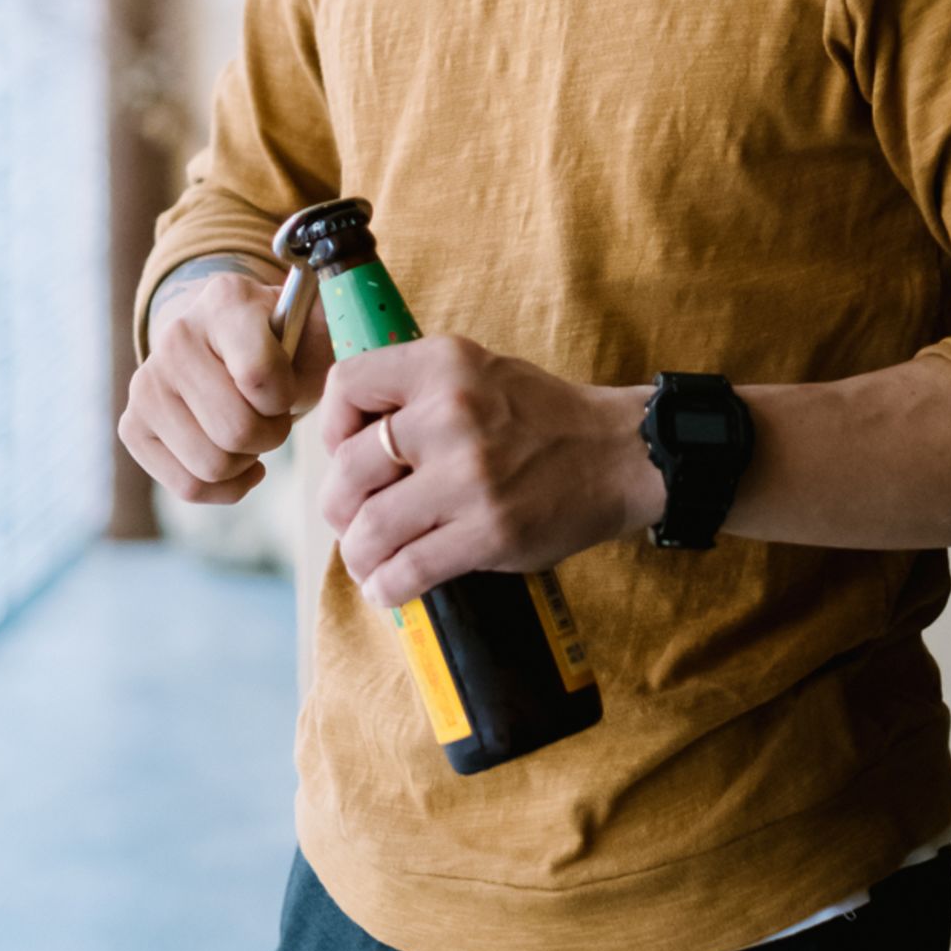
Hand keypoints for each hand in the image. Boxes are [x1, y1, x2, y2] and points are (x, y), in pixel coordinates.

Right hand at [119, 269, 333, 504]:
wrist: (234, 351)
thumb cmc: (290, 344)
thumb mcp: (318, 325)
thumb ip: (341, 321)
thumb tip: (356, 320)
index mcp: (225, 299)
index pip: (259, 377)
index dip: (285, 397)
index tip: (288, 385)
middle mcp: (175, 334)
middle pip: (235, 430)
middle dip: (270, 434)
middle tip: (275, 417)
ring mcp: (147, 381)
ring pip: (211, 464)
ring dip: (248, 461)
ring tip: (255, 434)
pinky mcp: (133, 425)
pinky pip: (188, 486)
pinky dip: (225, 487)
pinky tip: (238, 462)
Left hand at [317, 336, 659, 605]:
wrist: (618, 453)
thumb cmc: (539, 415)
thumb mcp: (476, 371)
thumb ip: (415, 393)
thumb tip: (345, 447)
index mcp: (444, 364)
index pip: (346, 387)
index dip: (332, 427)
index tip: (346, 452)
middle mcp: (452, 413)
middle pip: (348, 470)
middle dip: (338, 507)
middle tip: (352, 522)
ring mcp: (470, 476)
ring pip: (369, 529)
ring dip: (357, 555)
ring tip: (367, 560)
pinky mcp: (489, 532)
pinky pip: (409, 570)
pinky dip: (386, 587)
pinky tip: (389, 587)